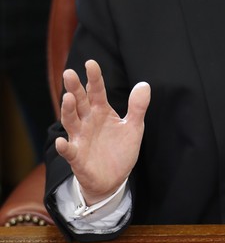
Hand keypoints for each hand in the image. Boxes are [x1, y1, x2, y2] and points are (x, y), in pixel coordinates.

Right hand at [55, 60, 150, 204]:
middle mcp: (88, 122)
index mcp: (101, 111)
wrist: (114, 178)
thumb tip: (144, 84)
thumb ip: (138, 106)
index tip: (90, 63)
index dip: (94, 78)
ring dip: (68, 110)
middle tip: (69, 73)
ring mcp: (81, 138)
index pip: (96, 91)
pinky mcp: (78, 158)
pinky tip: (62, 141)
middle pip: (80, 102)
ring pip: (71, 122)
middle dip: (74, 88)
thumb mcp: (134, 126)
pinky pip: (70, 151)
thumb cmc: (121, 149)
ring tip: (68, 98)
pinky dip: (65, 147)